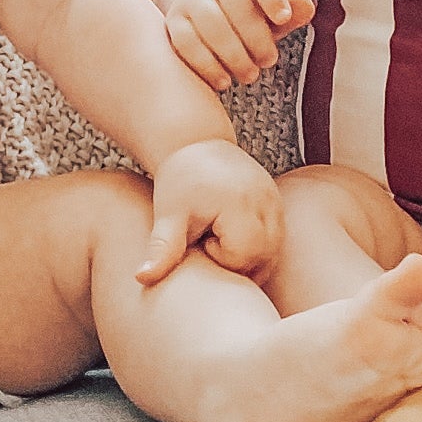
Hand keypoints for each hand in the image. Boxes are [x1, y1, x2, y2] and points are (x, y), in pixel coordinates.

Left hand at [137, 139, 283, 284]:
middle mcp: (266, 201)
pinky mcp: (279, 203)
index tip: (201, 238)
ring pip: (273, 252)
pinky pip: (276, 241)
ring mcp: (277, 201)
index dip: (219, 257)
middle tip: (210, 237)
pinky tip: (234, 234)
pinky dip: (258, 248)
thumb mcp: (169, 215)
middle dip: (236, 261)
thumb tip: (142, 278)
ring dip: (249, 256)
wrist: (198, 143)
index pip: (243, 257)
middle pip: (263, 258)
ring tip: (221, 234)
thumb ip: (162, 249)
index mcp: (240, 203)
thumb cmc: (181, 181)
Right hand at [163, 0, 314, 91]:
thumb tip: (307, 7)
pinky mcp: (174, 20)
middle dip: (255, 36)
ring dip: (232, 53)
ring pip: (209, 22)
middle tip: (268, 61)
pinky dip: (205, 64)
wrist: (211, 6)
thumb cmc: (252, 12)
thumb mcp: (274, 8)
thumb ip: (290, 9)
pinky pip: (185, 41)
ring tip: (249, 75)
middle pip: (235, 1)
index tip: (284, 17)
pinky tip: (223, 81)